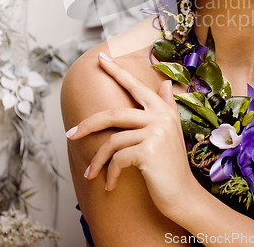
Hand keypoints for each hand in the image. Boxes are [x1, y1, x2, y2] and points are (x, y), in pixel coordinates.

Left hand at [66, 53, 197, 218]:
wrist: (183, 195)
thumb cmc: (171, 165)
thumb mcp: (171, 131)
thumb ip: (167, 106)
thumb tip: (166, 83)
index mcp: (162, 110)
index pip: (135, 86)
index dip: (117, 71)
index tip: (100, 58)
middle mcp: (160, 117)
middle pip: (114, 113)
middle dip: (88, 124)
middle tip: (70, 134)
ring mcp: (155, 132)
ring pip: (113, 140)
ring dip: (98, 160)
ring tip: (91, 174)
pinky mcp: (149, 151)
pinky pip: (118, 159)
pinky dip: (109, 173)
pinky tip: (109, 185)